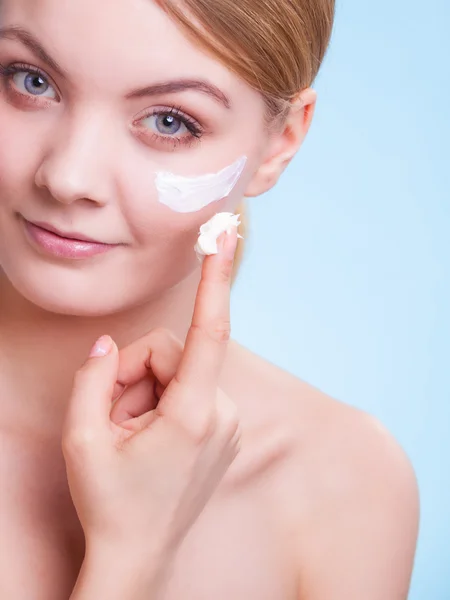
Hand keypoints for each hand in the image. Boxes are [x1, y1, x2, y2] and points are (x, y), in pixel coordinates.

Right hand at [62, 227, 240, 560]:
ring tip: (130, 435)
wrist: (139, 557)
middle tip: (112, 417)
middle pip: (171, 353)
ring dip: (146, 392)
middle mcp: (222, 415)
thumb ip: (93, 378)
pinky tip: (149, 437)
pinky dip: (164, 402)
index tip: (226, 236)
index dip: (216, 279)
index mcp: (193, 414)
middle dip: (134, 374)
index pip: (210, 332)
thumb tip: (110, 345)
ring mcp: (228, 423)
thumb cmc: (109, 501)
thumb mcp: (82, 438)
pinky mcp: (224, 428)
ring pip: (179, 372)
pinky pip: (190, 389)